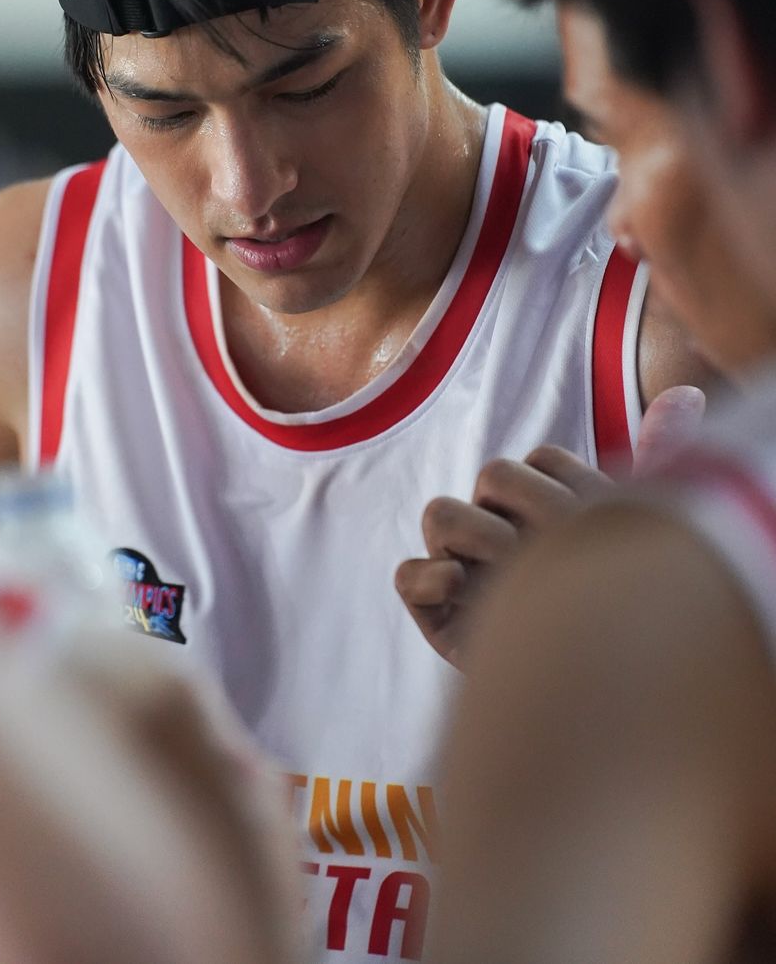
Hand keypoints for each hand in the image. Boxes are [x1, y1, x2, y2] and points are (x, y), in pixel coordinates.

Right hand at [395, 385, 705, 668]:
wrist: (606, 702)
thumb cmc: (624, 616)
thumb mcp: (644, 536)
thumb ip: (661, 464)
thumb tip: (688, 393)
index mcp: (544, 510)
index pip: (538, 460)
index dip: (563, 485)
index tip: (590, 525)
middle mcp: (502, 533)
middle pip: (492, 475)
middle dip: (526, 506)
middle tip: (555, 551)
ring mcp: (465, 571)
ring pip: (441, 513)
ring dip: (481, 534)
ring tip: (513, 571)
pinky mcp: (437, 616)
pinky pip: (407, 575)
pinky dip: (430, 574)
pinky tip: (465, 587)